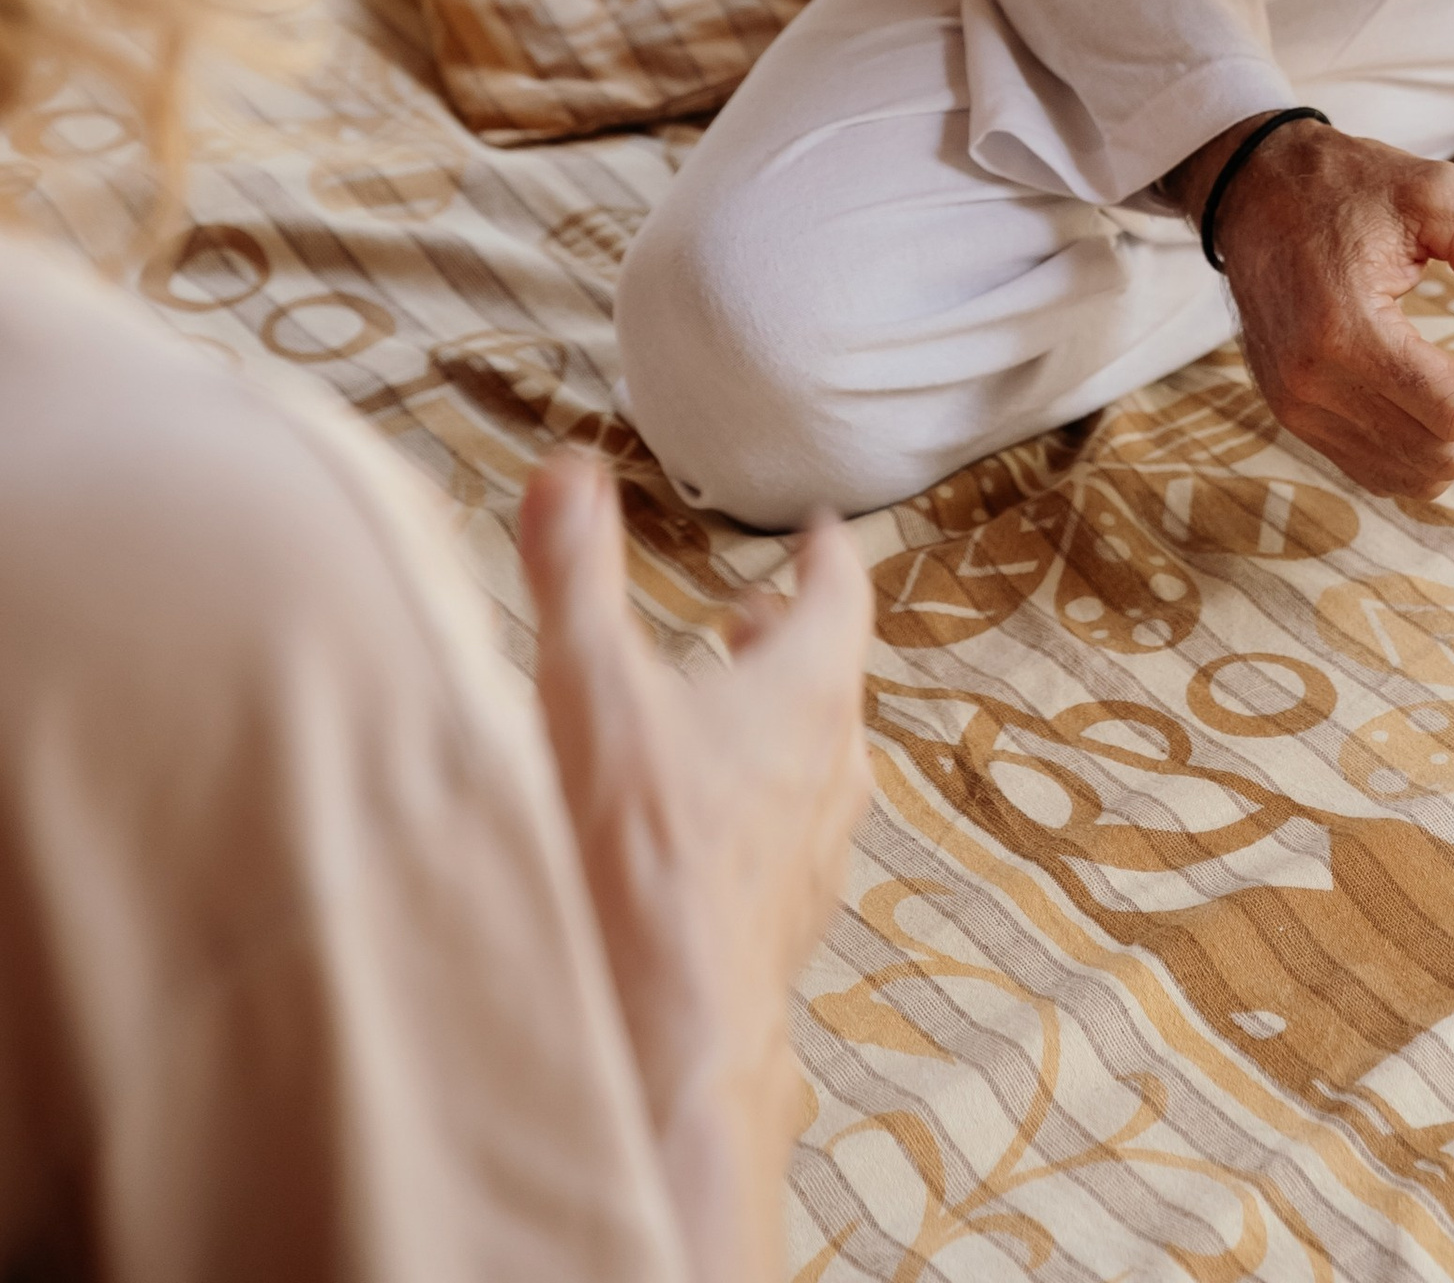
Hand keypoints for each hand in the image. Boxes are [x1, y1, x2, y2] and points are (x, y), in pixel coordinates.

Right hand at [521, 451, 873, 1282]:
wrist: (666, 1030)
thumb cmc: (639, 854)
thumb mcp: (590, 687)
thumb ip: (574, 572)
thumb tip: (565, 470)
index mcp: (808, 692)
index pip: (840, 594)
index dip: (826, 557)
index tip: (820, 533)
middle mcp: (833, 766)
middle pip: (828, 678)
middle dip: (786, 639)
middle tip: (749, 618)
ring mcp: (818, 849)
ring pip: (812, 762)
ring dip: (772, 725)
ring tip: (722, 714)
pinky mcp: (786, 918)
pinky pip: (786, 836)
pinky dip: (753, 804)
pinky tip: (699, 826)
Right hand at [1178, 116, 1453, 492]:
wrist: (1254, 186)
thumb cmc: (1347, 182)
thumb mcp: (1437, 197)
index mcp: (1341, 330)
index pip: (1452, 410)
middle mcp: (1309, 386)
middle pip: (1439, 453)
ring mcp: (1295, 408)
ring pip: (1410, 476)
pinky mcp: (1294, 414)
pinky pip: (1376, 468)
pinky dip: (1427, 446)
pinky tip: (1444, 391)